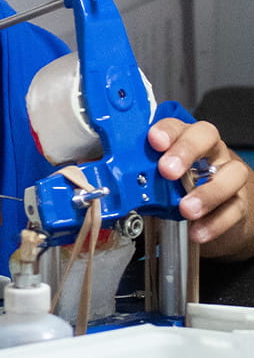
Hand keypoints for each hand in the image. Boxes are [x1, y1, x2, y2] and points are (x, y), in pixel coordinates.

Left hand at [148, 118, 253, 259]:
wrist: (219, 213)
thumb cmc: (183, 189)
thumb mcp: (159, 180)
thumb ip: (144, 177)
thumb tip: (117, 185)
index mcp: (185, 141)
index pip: (178, 125)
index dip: (167, 130)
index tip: (154, 140)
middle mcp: (210, 152)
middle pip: (207, 136)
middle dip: (186, 150)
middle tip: (167, 170)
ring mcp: (228, 176)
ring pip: (231, 173)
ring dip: (207, 192)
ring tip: (186, 209)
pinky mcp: (239, 203)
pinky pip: (234, 209)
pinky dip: (215, 222)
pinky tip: (197, 231)